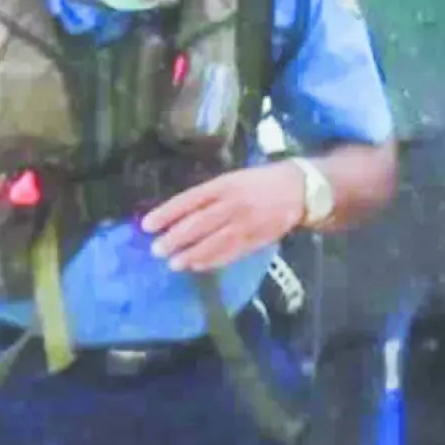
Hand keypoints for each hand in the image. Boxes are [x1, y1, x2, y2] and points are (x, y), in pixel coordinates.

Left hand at [141, 161, 304, 271]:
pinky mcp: (256, 239)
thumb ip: (208, 196)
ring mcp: (245, 223)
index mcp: (223, 185)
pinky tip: (198, 266)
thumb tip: (178, 215)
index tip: (146, 225)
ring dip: (191, 254)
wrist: (298, 189)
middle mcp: (232, 203)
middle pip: (198, 223)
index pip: (189, 200)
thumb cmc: (259, 182)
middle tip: (156, 249)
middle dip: (175, 238)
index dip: (167, 213)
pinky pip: (231, 252)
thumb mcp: (232, 179)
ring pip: (213, 241)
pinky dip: (213, 260)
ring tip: (173, 264)